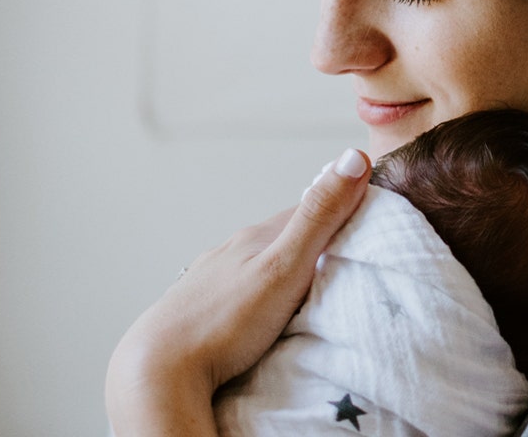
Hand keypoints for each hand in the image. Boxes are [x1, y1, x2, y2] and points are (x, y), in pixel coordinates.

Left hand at [106, 148, 370, 435]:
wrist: (157, 371)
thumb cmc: (225, 323)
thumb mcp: (284, 267)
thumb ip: (319, 217)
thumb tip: (354, 157)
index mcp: (254, 238)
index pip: (307, 210)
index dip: (340, 208)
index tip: (369, 216)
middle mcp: (229, 252)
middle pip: (281, 237)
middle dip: (312, 241)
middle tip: (346, 257)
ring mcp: (210, 281)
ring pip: (256, 264)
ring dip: (282, 269)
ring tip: (307, 287)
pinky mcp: (196, 310)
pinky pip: (236, 292)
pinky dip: (256, 294)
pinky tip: (259, 312)